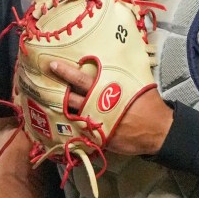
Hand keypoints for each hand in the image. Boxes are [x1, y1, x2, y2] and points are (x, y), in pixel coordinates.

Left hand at [48, 60, 171, 156]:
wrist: (157, 130)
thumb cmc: (148, 103)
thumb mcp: (136, 83)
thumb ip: (122, 75)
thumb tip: (117, 60)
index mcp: (106, 89)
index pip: (81, 79)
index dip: (66, 72)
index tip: (53, 64)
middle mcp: (97, 106)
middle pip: (71, 97)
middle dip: (56, 89)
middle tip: (41, 82)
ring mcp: (96, 123)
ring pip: (72, 114)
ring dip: (60, 107)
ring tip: (46, 101)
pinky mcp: (98, 137)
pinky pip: (81, 131)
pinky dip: (72, 127)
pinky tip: (62, 122)